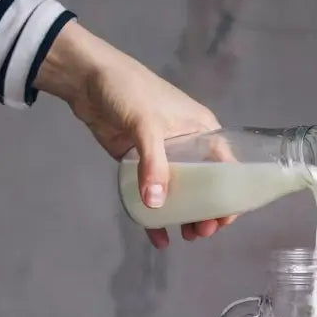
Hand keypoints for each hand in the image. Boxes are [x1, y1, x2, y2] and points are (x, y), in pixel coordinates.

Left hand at [35, 20, 234, 248]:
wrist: (86, 78)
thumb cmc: (129, 91)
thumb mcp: (146, 125)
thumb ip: (153, 164)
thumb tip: (157, 205)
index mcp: (202, 131)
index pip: (226, 167)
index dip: (230, 194)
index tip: (224, 219)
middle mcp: (188, 145)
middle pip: (205, 185)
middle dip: (207, 211)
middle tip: (201, 233)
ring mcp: (162, 156)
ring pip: (180, 192)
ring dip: (184, 216)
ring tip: (186, 236)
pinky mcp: (138, 163)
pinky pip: (152, 193)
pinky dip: (155, 216)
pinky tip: (158, 238)